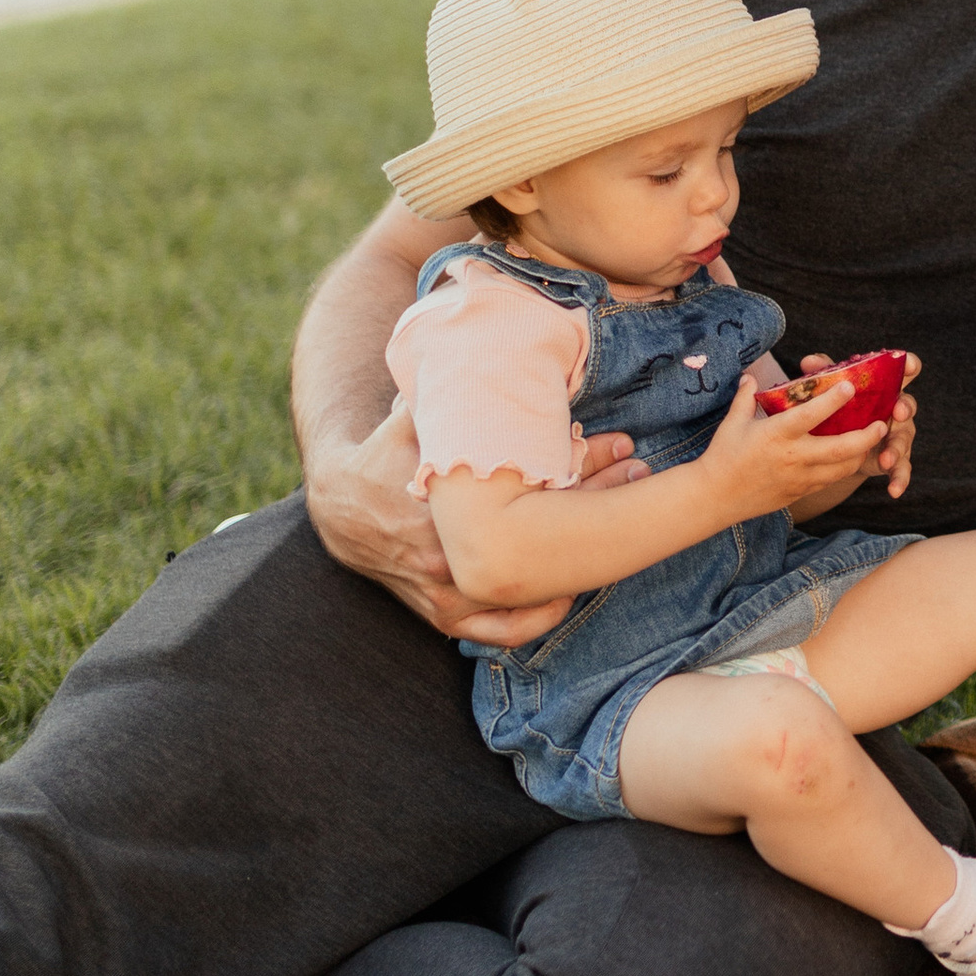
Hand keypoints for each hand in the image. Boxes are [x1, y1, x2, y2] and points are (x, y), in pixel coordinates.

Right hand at [304, 400, 642, 645]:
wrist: (339, 505)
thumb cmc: (386, 451)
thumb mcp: (415, 416)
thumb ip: (454, 392)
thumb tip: (496, 345)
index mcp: (441, 506)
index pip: (529, 488)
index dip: (584, 463)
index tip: (623, 445)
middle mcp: (444, 557)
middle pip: (538, 537)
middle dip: (594, 503)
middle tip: (635, 475)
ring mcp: (442, 592)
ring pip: (523, 588)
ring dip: (574, 569)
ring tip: (621, 543)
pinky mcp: (438, 614)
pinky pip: (492, 630)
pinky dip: (531, 621)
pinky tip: (567, 599)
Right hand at [703, 359, 919, 517]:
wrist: (715, 498)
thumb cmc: (723, 456)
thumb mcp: (732, 422)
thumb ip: (745, 397)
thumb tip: (749, 375)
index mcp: (777, 435)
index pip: (811, 415)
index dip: (833, 400)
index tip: (851, 386)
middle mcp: (793, 458)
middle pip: (841, 448)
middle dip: (867, 436)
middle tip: (882, 423)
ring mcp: (799, 478)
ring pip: (842, 469)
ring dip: (860, 454)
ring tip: (872, 440)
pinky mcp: (800, 492)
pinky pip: (829, 481)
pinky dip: (843, 469)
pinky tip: (850, 458)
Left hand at [786, 354, 919, 500]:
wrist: (842, 441)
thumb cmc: (842, 408)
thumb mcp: (833, 389)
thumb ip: (825, 374)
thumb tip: (808, 362)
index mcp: (886, 387)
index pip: (903, 372)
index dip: (908, 366)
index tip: (909, 365)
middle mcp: (896, 409)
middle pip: (907, 405)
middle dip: (905, 408)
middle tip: (897, 412)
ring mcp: (898, 435)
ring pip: (903, 440)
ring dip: (897, 448)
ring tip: (886, 459)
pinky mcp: (895, 458)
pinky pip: (902, 469)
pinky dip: (899, 479)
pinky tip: (894, 490)